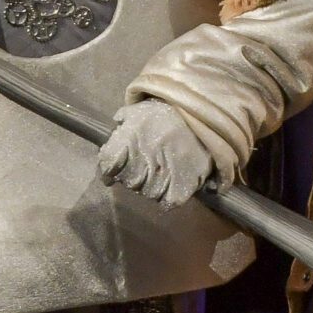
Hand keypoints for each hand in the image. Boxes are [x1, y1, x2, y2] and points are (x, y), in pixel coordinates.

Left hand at [95, 99, 213, 206]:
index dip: (107, 171)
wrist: (205, 115)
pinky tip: (172, 184)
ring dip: (150, 186)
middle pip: (128, 182)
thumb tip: (109, 146)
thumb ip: (121, 125)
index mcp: (131, 136)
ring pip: (147, 193)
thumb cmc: (168, 112)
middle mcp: (146, 156)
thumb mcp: (139, 110)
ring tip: (160, 173)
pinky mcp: (185, 185)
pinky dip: (167, 196)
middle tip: (143, 168)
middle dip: (131, 176)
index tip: (110, 173)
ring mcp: (166, 172)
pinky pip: (167, 202)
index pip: (108, 165)